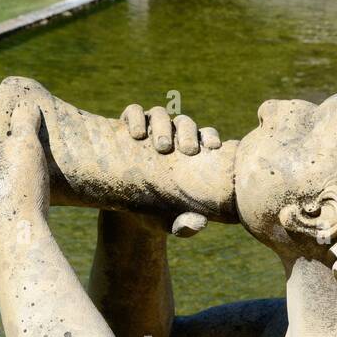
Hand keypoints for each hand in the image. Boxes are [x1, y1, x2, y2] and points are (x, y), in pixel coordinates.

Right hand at [119, 104, 220, 236]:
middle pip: (184, 123)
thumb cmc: (155, 213)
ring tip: (162, 146)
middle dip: (188, 133)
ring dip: (163, 126)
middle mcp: (172, 135)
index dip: (210, 137)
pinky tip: (135, 134)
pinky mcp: (126, 126)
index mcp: (191, 151)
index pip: (206, 135)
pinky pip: (133, 111)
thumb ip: (186, 224)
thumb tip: (200, 224)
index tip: (213, 148)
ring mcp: (149, 128)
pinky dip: (135, 118)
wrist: (122, 210)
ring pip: (160, 114)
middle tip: (187, 150)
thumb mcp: (170, 222)